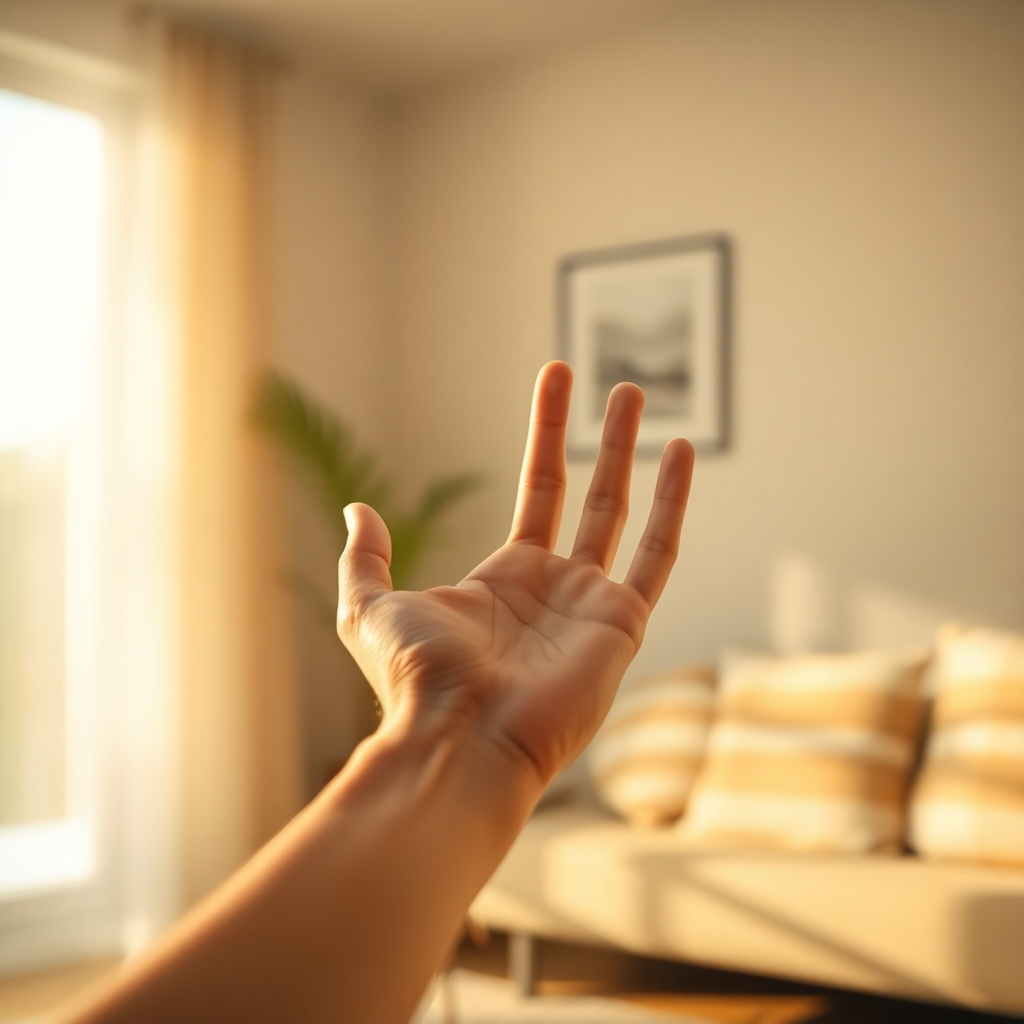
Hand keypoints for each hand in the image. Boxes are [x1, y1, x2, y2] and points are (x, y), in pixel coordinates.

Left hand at [337, 361, 694, 790]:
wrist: (458, 737)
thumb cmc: (416, 680)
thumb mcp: (369, 608)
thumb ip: (365, 558)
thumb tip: (357, 508)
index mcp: (506, 580)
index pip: (539, 489)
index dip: (549, 434)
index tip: (558, 378)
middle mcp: (555, 587)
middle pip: (586, 494)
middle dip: (602, 438)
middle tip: (618, 384)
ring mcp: (591, 604)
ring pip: (622, 515)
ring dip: (635, 456)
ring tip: (641, 396)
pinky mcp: (622, 624)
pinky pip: (657, 555)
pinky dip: (672, 504)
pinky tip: (681, 454)